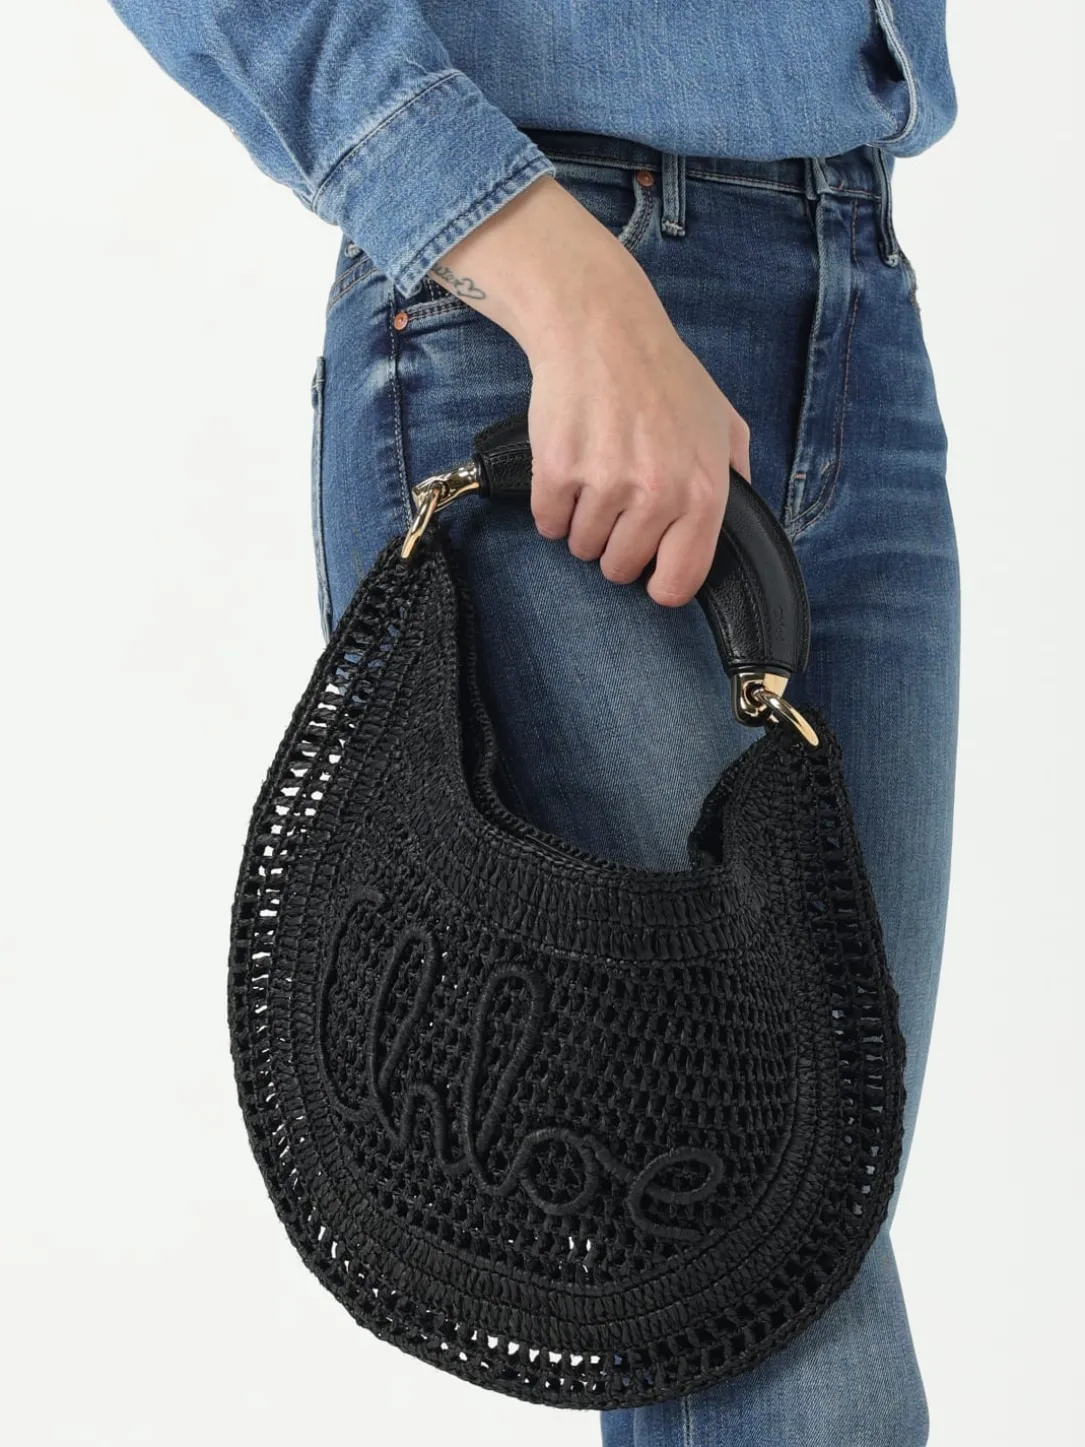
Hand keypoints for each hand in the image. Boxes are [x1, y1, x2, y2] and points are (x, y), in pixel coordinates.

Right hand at [429, 175, 750, 606]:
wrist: (602, 328)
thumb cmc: (664, 375)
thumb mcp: (723, 422)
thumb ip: (736, 478)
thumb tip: (737, 525)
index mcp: (704, 492)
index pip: (678, 582)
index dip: (660, 584)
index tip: (651, 571)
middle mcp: (657, 494)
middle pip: (620, 568)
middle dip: (614, 545)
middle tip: (617, 504)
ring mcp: (605, 484)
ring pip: (581, 547)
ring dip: (583, 523)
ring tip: (595, 477)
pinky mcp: (559, 472)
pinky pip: (548, 523)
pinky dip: (552, 507)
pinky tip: (569, 470)